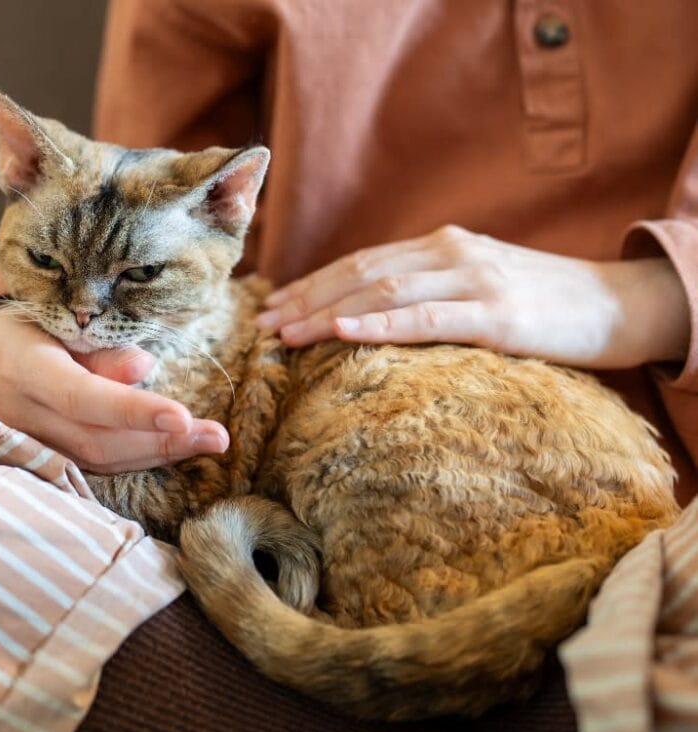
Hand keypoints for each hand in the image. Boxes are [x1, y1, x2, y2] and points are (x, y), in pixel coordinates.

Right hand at [0, 306, 228, 472]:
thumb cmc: (14, 330)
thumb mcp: (49, 321)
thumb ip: (95, 350)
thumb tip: (144, 370)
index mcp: (23, 369)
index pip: (83, 399)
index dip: (134, 412)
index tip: (183, 417)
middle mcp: (21, 415)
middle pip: (98, 441)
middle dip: (163, 442)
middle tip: (217, 436)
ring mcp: (27, 444)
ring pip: (97, 461)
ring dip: (157, 455)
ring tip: (206, 442)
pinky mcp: (39, 459)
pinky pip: (91, 465)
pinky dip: (134, 458)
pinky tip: (172, 449)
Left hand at [257, 225, 688, 368]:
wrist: (619, 304)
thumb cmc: (542, 302)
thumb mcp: (478, 284)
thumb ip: (430, 290)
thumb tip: (371, 313)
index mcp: (441, 246)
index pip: (362, 261)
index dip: (313, 283)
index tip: (273, 306)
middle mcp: (450, 253)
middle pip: (361, 273)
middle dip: (306, 299)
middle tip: (262, 325)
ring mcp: (474, 280)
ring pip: (383, 292)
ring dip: (327, 312)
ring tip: (286, 334)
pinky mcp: (497, 314)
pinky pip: (426, 319)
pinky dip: (379, 324)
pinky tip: (342, 331)